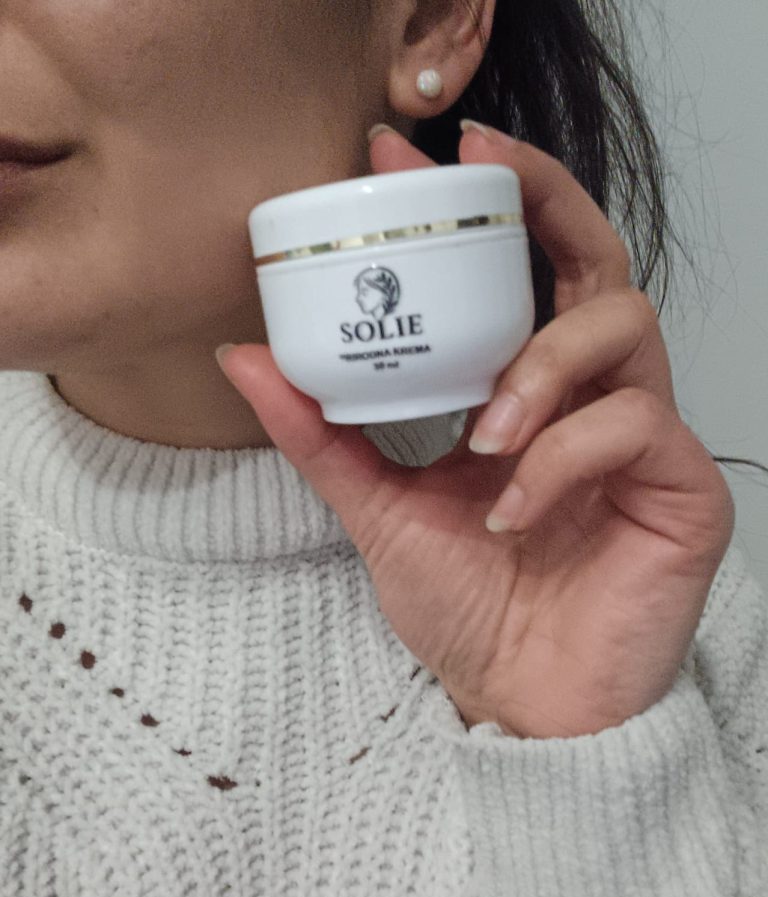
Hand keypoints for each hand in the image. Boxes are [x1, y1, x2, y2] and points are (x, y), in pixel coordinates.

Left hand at [218, 123, 734, 738]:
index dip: (481, 203)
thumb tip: (245, 356)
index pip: (523, 272)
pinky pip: (635, 426)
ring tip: (485, 430)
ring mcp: (645, 437)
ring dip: (541, 363)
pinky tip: (512, 507)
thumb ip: (322, 434)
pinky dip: (562, 455)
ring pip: (625, 325)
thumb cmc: (472, 610)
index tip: (400, 157)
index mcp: (530, 396)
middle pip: (596, 258)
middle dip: (544, 199)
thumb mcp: (381, 510)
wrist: (524, 704)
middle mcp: (593, 399)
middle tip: (481, 167)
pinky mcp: (684, 487)